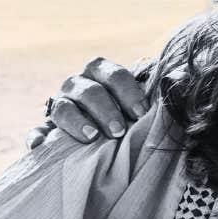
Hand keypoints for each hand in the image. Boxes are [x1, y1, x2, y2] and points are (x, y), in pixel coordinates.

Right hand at [27, 57, 148, 148]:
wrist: (101, 133)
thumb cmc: (126, 113)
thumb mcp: (137, 100)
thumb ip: (153, 91)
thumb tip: (181, 75)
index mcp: (100, 72)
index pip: (113, 74)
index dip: (128, 91)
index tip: (141, 113)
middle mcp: (77, 85)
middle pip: (89, 91)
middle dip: (105, 110)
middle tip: (119, 131)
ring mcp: (59, 105)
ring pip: (62, 107)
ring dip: (76, 121)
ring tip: (92, 137)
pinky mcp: (45, 129)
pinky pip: (36, 131)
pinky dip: (37, 137)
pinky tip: (40, 146)